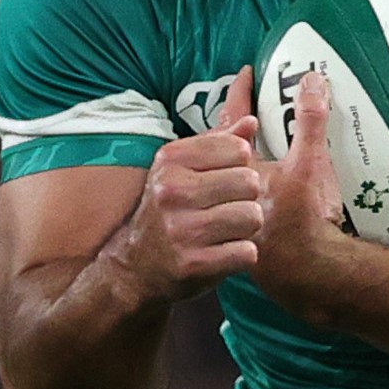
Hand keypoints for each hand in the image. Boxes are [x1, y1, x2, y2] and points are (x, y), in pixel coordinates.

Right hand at [107, 66, 267, 300]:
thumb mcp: (182, 169)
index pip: (238, 149)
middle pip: (250, 182)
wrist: (135, 266)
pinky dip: (241, 255)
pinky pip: (247, 252)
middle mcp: (173, 190)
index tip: (223, 180)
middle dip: (246, 198)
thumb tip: (252, 122)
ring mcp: (182, 228)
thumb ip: (219, 143)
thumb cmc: (168, 211)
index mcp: (171, 160)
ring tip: (225, 231)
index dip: (240, 166)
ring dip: (246, 227)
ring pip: (253, 216)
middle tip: (226, 209)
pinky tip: (221, 252)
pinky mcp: (194, 263)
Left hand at [250, 64, 358, 309]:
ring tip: (255, 141)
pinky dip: (248, 186)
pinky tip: (266, 185)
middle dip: (237, 128)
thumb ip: (311, 122)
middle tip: (249, 107)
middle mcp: (233, 188)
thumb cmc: (305, 220)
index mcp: (241, 167)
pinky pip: (241, 197)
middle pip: (226, 148)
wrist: (306, 276)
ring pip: (231, 173)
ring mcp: (238, 209)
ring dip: (240, 158)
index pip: (236, 119)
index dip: (242, 93)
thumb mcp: (310, 166)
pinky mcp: (245, 230)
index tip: (246, 73)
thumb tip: (312, 81)